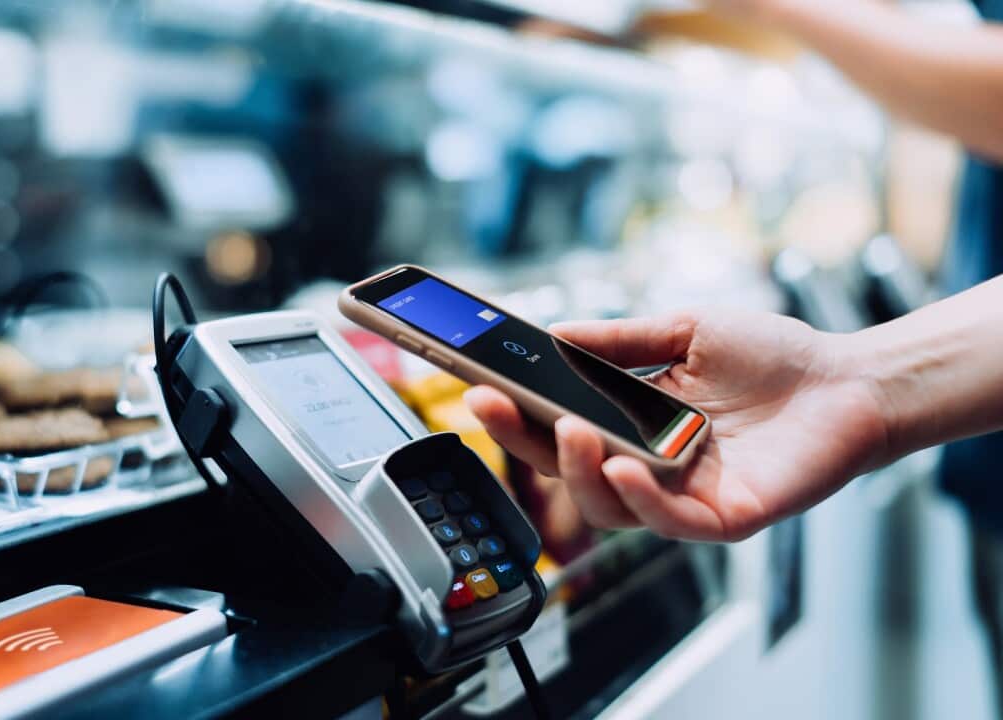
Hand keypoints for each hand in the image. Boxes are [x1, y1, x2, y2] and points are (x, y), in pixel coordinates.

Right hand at [464, 311, 889, 540]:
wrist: (849, 380)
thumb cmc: (772, 357)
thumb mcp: (684, 332)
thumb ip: (619, 340)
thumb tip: (553, 335)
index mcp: (630, 422)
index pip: (557, 424)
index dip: (515, 411)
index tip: (477, 383)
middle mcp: (647, 465)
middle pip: (566, 468)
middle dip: (522, 440)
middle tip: (492, 404)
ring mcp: (681, 496)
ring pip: (606, 503)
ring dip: (577, 470)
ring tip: (571, 429)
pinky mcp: (722, 518)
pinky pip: (666, 521)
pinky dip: (637, 497)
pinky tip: (622, 465)